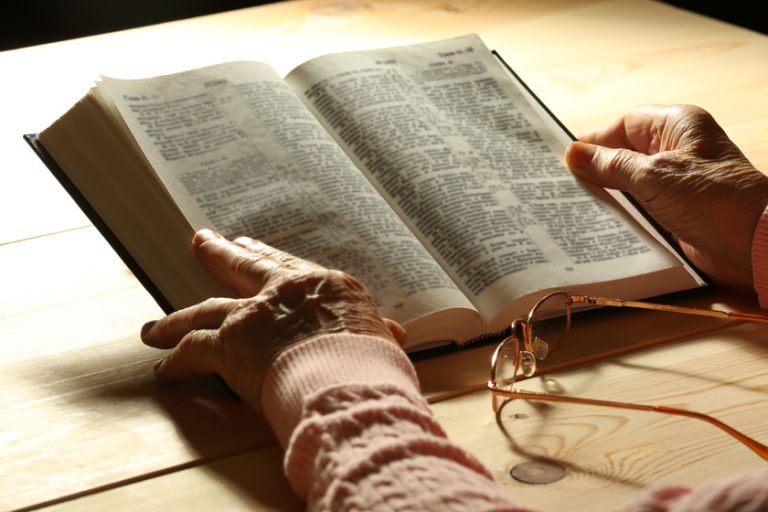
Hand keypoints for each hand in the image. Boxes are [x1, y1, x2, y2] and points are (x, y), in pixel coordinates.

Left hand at [140, 229, 404, 407]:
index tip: (252, 247)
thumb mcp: (383, 339)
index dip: (267, 257)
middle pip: (243, 267)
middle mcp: (283, 292)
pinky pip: (192, 349)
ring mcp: (253, 315)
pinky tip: (163, 365)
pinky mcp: (229, 344)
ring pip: (205, 310)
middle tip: (202, 241)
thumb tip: (395, 334)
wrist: (350, 378)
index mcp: (323, 285)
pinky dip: (175, 358)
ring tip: (156, 325)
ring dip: (177, 318)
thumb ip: (379, 331)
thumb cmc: (373, 363)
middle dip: (220, 254)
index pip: (288, 266)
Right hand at [565, 104, 767, 288]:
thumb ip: (610, 165)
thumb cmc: (712, 199)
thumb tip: (573, 154)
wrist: (752, 244)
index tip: (565, 159)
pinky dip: (619, 211)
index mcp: (677, 125)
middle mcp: (676, 149)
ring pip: (628, 181)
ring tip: (573, 203)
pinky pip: (638, 205)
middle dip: (595, 168)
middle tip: (563, 183)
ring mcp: (675, 181)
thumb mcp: (653, 176)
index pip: (624, 124)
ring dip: (606, 192)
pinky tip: (597, 220)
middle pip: (623, 152)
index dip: (593, 140)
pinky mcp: (674, 209)